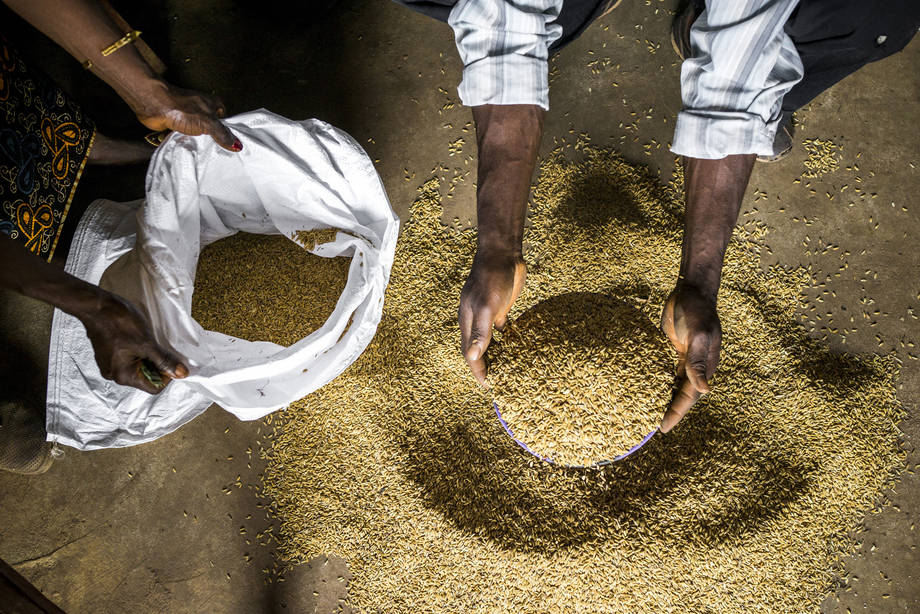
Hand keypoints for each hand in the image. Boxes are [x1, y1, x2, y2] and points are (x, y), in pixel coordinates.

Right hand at [81, 293, 188, 393]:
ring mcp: (110, 364)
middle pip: (146, 378)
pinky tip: (141, 339)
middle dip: (158, 365)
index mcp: (123, 376)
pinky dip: (140, 352)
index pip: (153, 387)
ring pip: (138, 368)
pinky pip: (129, 359)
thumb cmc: (120, 323)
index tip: (172, 360)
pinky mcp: (109, 354)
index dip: (167, 376)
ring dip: (149, 358)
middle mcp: (114, 374)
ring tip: (151, 342)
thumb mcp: (148, 344)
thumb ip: (164, 361)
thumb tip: (181, 374)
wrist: (97, 305)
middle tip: (162, 348)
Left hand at [135, 80, 240, 151]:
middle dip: (214, 142)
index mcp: (214, 105)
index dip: (230, 136)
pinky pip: (187, 139)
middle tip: (219, 155)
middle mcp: (203, 111)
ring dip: (199, 144)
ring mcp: (190, 119)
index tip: (233, 149)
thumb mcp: (208, 123)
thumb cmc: (181, 108)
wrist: (154, 106)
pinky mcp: (178, 125)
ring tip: (204, 156)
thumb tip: (237, 145)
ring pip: (200, 136)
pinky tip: (190, 151)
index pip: (227, 124)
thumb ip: (223, 134)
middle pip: (214, 131)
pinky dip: (187, 144)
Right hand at [459, 250, 525, 384]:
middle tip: (500, 383)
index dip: (478, 371)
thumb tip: (472, 357)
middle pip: (478, 350)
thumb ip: (480, 332)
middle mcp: (476, 321)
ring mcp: (488, 314)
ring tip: (508, 370)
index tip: (489, 386)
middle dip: (486, 367)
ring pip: (490, 341)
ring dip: (497, 355)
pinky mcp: (501, 308)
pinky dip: (508, 341)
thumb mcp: (486, 307)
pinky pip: (502, 330)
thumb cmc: (492, 279)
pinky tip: (517, 348)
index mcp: (468, 323)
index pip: (470, 354)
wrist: (502, 254)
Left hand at [659, 286, 720, 432]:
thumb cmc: (696, 311)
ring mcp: (682, 358)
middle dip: (669, 410)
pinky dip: (654, 380)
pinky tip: (640, 388)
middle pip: (680, 394)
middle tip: (651, 427)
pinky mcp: (670, 349)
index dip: (676, 413)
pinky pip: (663, 370)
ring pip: (671, 384)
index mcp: (704, 367)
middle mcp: (694, 366)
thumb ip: (698, 362)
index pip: (690, 397)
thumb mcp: (697, 335)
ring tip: (645, 413)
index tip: (662, 429)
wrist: (691, 290)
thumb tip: (705, 390)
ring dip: (661, 397)